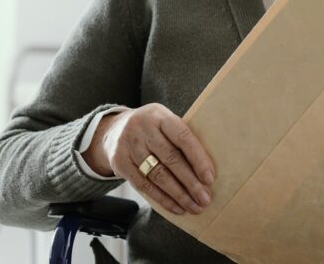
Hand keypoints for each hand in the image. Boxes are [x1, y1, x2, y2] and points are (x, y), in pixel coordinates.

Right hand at [83, 103, 216, 216]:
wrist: (114, 129)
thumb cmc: (152, 128)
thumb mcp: (164, 121)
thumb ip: (181, 138)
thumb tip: (206, 169)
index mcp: (160, 116)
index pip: (183, 137)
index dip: (198, 159)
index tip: (209, 178)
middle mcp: (143, 129)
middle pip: (171, 159)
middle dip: (190, 182)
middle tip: (204, 199)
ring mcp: (129, 146)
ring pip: (158, 175)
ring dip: (178, 195)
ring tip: (194, 206)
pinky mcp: (120, 163)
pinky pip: (144, 185)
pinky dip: (162, 199)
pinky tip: (176, 207)